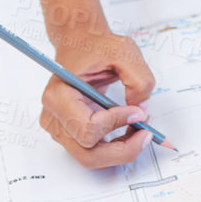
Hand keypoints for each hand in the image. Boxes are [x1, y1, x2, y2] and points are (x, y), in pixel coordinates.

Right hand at [39, 26, 155, 168]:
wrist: (80, 43)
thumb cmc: (96, 45)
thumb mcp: (125, 51)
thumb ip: (139, 79)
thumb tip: (141, 110)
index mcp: (58, 96)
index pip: (88, 128)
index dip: (117, 123)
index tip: (138, 111)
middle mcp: (54, 118)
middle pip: (88, 154)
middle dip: (122, 150)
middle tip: (146, 134)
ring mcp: (60, 129)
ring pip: (92, 157)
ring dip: (120, 150)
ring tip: (141, 130)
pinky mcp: (70, 132)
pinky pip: (93, 150)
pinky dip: (115, 146)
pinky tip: (130, 129)